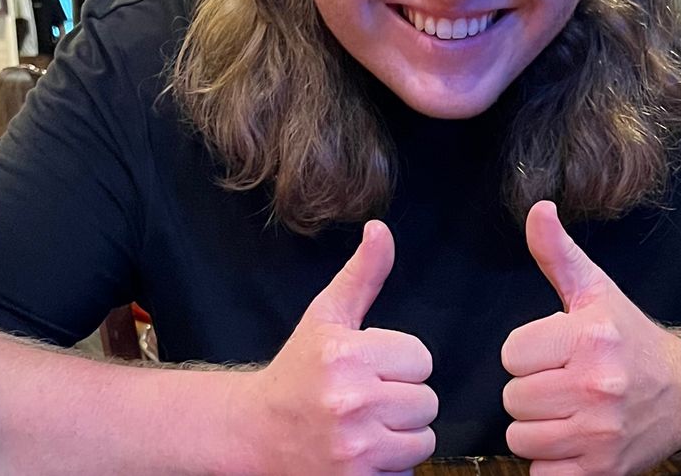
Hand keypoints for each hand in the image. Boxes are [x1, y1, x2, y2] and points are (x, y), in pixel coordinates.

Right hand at [248, 220, 436, 474]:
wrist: (254, 434)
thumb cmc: (297, 371)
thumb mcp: (326, 316)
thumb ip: (362, 275)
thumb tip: (382, 229)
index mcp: (345, 355)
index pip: (421, 359)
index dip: (400, 362)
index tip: (371, 367)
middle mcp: (350, 402)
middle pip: (427, 402)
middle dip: (404, 400)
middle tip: (368, 398)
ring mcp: (352, 449)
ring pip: (422, 441)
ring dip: (401, 436)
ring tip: (367, 426)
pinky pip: (404, 474)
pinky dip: (388, 467)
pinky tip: (361, 453)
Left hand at [501, 201, 680, 474]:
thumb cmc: (630, 341)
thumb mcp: (596, 290)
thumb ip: (558, 253)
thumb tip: (539, 210)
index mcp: (590, 338)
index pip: (512, 353)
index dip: (526, 353)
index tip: (551, 352)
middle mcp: (597, 386)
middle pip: (513, 398)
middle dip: (530, 391)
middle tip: (560, 383)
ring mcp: (600, 433)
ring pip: (522, 438)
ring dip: (537, 429)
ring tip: (565, 411)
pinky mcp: (602, 471)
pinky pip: (542, 474)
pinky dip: (551, 465)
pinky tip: (571, 442)